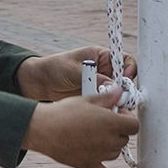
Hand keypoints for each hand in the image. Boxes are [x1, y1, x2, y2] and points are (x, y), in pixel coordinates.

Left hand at [16, 46, 136, 101]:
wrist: (39, 84)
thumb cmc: (54, 68)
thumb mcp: (74, 70)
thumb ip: (94, 78)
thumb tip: (114, 87)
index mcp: (101, 57)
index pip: (125, 61)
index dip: (129, 70)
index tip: (125, 80)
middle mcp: (104, 71)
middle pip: (125, 80)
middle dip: (125, 89)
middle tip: (120, 98)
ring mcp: (100, 85)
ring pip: (118, 94)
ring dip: (117, 100)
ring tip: (108, 105)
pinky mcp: (95, 98)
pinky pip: (108, 103)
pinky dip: (108, 108)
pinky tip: (101, 111)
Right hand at [21, 89, 138, 167]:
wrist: (45, 129)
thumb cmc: (64, 112)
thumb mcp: (87, 100)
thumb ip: (107, 98)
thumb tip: (119, 93)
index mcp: (112, 123)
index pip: (134, 125)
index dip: (127, 118)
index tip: (117, 114)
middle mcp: (109, 141)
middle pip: (124, 139)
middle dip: (118, 130)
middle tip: (103, 122)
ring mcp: (100, 155)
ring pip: (115, 152)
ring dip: (111, 145)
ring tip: (95, 135)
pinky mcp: (89, 164)